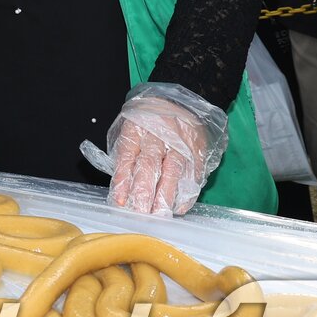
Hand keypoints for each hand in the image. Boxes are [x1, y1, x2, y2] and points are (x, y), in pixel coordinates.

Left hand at [84, 85, 228, 216]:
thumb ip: (125, 154)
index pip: (127, 157)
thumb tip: (120, 186)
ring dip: (166, 195)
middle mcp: (157, 136)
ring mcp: (178, 143)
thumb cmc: (146, 121)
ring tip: (159, 215)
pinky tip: (179, 207)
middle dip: (144, 191)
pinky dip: (186, 192)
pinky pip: (192, 173)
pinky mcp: (196, 150)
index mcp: (135, 129)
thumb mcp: (129, 129)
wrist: (178, 101)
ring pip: (172, 171)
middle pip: (149, 165)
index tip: (120, 201)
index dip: (123, 180)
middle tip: (140, 213)